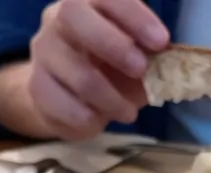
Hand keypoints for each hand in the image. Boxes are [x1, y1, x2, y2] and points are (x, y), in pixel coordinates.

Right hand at [26, 0, 168, 139]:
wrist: (65, 91)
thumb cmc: (111, 64)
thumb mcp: (136, 52)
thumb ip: (151, 53)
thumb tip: (174, 65)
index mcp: (89, 1)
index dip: (135, 17)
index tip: (161, 42)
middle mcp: (58, 17)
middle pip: (73, 17)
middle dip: (114, 45)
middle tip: (142, 71)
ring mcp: (43, 51)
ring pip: (76, 72)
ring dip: (110, 98)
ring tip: (129, 113)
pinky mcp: (36, 85)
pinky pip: (59, 104)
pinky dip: (86, 118)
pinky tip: (99, 122)